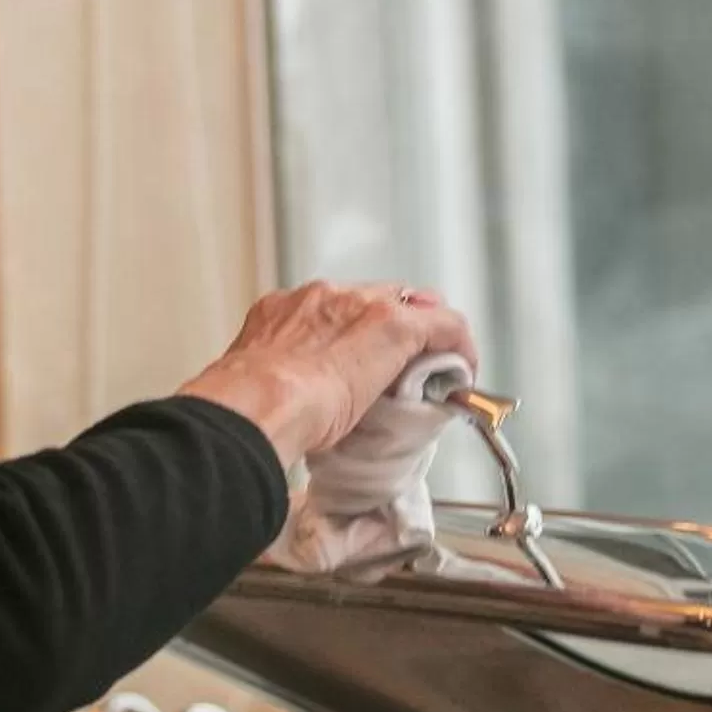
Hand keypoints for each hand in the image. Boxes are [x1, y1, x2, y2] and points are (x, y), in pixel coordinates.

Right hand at [178, 281, 476, 471]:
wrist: (257, 404)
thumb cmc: (248, 409)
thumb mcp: (253, 390)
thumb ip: (270, 387)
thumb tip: (281, 415)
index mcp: (279, 312)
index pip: (329, 309)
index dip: (352, 332)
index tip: (358, 359)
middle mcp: (319, 297)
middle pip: (373, 299)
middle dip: (390, 328)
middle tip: (402, 366)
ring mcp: (358, 305)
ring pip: (407, 307)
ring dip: (419, 336)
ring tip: (430, 371)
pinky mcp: (394, 326)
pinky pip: (442, 323)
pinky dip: (456, 344)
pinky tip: (463, 367)